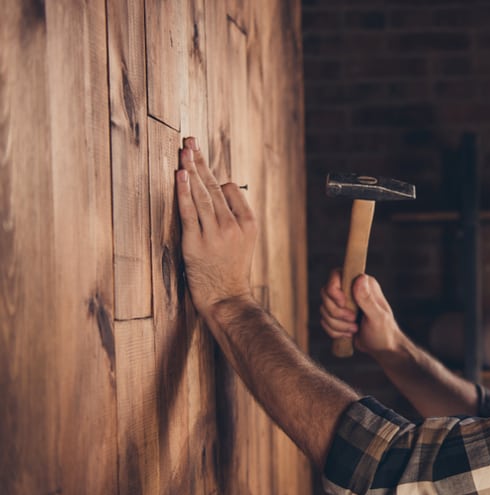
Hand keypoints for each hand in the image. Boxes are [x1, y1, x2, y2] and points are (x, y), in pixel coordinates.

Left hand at [176, 137, 256, 316]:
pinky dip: (184, 191)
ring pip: (201, 194)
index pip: (231, 188)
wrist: (226, 296)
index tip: (203, 173)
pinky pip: (189, 211)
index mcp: (249, 223)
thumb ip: (235, 217)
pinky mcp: (196, 242)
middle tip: (190, 142)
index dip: (216, 180)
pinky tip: (180, 175)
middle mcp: (233, 225)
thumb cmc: (231, 270)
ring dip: (190, 169)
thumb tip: (219, 190)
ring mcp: (215, 233)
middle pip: (214, 186)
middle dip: (201, 161)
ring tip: (183, 151)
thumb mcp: (245, 242)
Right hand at [320, 269, 402, 355]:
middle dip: (336, 312)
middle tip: (353, 320)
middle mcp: (351, 290)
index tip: (343, 303)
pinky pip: (324, 321)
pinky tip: (348, 335)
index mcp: (363, 284)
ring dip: (337, 324)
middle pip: (326, 293)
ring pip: (324, 309)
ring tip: (354, 330)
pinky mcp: (337, 316)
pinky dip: (334, 331)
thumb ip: (367, 299)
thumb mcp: (377, 317)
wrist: (381, 348)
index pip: (337, 275)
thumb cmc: (384, 332)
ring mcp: (343, 303)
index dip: (334, 289)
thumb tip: (360, 278)